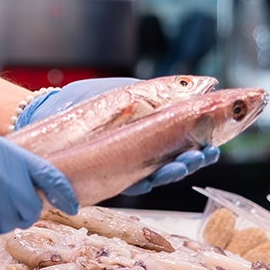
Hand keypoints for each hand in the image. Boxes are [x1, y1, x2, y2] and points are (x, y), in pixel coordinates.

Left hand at [16, 77, 218, 195]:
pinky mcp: (111, 176)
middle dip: (196, 160)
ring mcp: (128, 167)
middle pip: (177, 162)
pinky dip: (150, 179)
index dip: (203, 146)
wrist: (53, 111)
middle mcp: (144, 154)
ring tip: (190, 161)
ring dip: (178, 170)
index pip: (185, 143)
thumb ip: (161, 94)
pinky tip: (163, 171)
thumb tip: (200, 87)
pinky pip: (135, 182)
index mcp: (153, 133)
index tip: (216, 143)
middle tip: (208, 153)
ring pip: (160, 175)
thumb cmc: (91, 101)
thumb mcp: (131, 92)